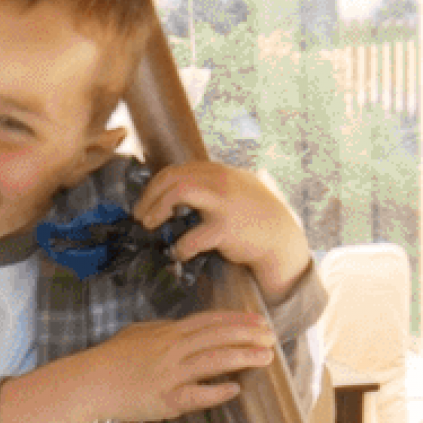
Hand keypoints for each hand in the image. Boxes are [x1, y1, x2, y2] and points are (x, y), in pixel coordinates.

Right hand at [70, 311, 284, 422]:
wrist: (89, 381)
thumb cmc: (111, 358)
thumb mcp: (138, 333)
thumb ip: (163, 330)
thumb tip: (182, 328)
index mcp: (168, 333)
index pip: (209, 322)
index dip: (237, 320)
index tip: (259, 320)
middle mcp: (172, 350)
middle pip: (216, 337)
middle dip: (247, 335)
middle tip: (272, 336)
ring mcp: (169, 375)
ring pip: (212, 361)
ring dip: (241, 358)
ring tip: (265, 357)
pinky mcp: (164, 399)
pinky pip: (195, 395)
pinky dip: (216, 392)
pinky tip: (235, 389)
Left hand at [140, 159, 311, 301]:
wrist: (280, 238)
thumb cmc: (256, 216)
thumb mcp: (237, 188)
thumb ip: (213, 184)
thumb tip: (180, 188)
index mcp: (219, 171)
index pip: (177, 170)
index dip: (155, 185)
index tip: (146, 201)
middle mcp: (220, 181)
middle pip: (173, 177)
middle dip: (150, 196)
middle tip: (141, 215)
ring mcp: (223, 203)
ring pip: (179, 192)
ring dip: (158, 209)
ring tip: (149, 224)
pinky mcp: (225, 229)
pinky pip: (192, 236)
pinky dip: (180, 246)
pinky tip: (179, 252)